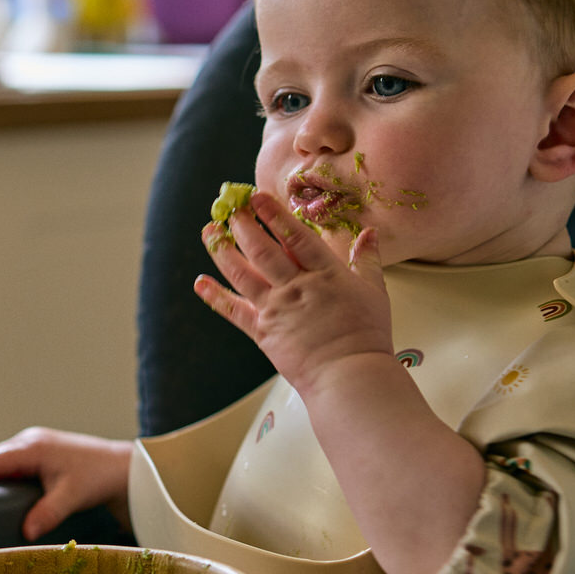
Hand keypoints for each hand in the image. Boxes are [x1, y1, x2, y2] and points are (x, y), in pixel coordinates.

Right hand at [0, 427, 132, 540]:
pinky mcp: (43, 451)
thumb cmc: (98, 477)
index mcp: (33, 448)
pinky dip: (2, 472)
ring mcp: (37, 444)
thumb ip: (48, 513)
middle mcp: (31, 441)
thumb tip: (26, 532)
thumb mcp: (71, 496)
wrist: (122, 467)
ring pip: (4, 458)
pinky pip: (14, 460)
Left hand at [193, 191, 394, 394]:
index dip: (274, 215)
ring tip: (209, 232)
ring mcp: (277, 310)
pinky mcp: (263, 332)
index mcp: (325, 274)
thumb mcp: (374, 291)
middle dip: (242, 225)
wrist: (350, 376)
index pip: (295, 237)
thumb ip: (367, 260)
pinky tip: (200, 283)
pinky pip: (234, 311)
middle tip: (229, 207)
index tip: (257, 197)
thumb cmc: (366, 336)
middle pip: (262, 250)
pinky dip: (215, 297)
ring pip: (242, 274)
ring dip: (222, 251)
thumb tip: (369, 233)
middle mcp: (296, 288)